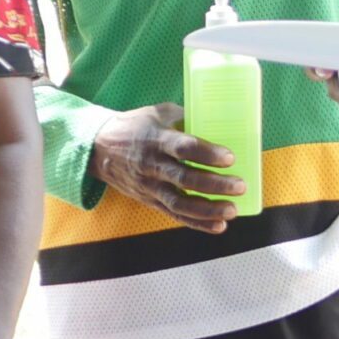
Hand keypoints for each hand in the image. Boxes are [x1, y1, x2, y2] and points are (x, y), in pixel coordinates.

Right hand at [90, 103, 245, 233]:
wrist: (98, 149)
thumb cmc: (134, 127)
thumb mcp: (157, 113)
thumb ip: (185, 118)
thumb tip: (217, 121)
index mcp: (155, 139)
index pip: (183, 148)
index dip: (207, 154)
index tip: (229, 158)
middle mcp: (151, 165)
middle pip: (185, 179)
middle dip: (215, 185)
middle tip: (240, 186)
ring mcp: (149, 187)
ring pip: (180, 203)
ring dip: (208, 210)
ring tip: (232, 210)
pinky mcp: (149, 201)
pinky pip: (175, 215)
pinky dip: (197, 223)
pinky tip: (218, 225)